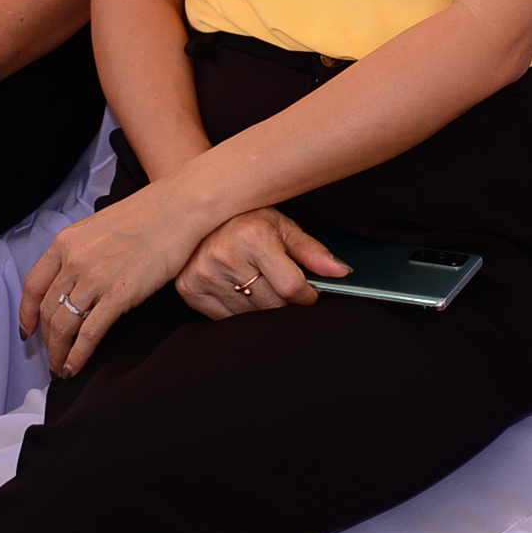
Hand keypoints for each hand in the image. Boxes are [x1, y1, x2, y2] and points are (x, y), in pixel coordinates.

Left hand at [21, 188, 205, 376]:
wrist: (178, 208)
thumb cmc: (146, 214)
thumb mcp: (98, 227)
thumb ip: (79, 251)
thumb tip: (74, 279)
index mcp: (65, 243)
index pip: (33, 286)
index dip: (27, 313)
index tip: (28, 331)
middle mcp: (74, 261)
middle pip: (48, 310)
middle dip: (46, 340)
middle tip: (52, 356)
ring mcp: (96, 278)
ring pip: (64, 326)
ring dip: (59, 353)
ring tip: (62, 368)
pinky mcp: (120, 294)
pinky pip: (90, 332)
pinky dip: (78, 355)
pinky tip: (76, 367)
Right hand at [173, 207, 345, 320]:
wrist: (200, 214)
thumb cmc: (247, 220)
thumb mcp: (283, 227)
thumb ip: (312, 251)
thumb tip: (342, 272)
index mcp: (253, 236)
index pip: (291, 286)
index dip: (307, 295)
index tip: (309, 294)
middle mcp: (225, 254)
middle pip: (272, 304)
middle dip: (284, 300)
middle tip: (280, 283)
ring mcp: (203, 273)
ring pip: (250, 315)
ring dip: (260, 306)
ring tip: (256, 282)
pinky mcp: (189, 289)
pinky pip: (225, 318)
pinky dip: (238, 310)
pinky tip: (237, 288)